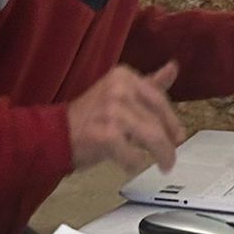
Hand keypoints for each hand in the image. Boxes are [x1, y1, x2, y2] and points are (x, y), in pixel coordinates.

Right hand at [67, 62, 184, 173]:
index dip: (172, 121)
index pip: (159, 99)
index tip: (178, 136)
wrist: (55, 134)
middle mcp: (119, 89)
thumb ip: (148, 84)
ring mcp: (112, 111)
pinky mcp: (105, 134)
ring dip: (160, 155)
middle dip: (168, 143)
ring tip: (162, 165)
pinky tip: (132, 164)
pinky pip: (133, 154)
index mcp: (124, 76)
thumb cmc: (91, 116)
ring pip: (151, 137)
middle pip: (157, 120)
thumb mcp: (120, 93)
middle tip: (170, 159)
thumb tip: (173, 68)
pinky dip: (136, 163)